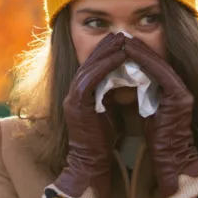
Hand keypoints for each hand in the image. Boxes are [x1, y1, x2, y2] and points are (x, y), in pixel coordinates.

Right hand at [55, 32, 125, 197]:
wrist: (91, 164)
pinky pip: (91, 77)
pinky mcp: (77, 104)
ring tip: (122, 39)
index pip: (92, 66)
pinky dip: (106, 65)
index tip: (121, 40)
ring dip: (107, 51)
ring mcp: (72, 98)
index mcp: (80, 94)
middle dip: (105, 46)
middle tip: (121, 33)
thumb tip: (124, 82)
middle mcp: (73, 93)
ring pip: (89, 66)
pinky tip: (120, 55)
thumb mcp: (107, 113)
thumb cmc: (102, 142)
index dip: (106, 52)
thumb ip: (109, 96)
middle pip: (88, 62)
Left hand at [123, 37, 197, 196]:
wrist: (173, 160)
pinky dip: (143, 60)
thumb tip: (129, 84)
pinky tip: (128, 52)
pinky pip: (159, 72)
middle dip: (139, 48)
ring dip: (140, 50)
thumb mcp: (151, 114)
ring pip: (158, 63)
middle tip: (121, 36)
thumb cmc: (160, 142)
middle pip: (158, 61)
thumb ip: (146, 98)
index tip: (122, 45)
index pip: (155, 68)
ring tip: (123, 39)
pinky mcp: (179, 96)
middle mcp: (181, 89)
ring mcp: (182, 91)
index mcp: (175, 93)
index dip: (139, 55)